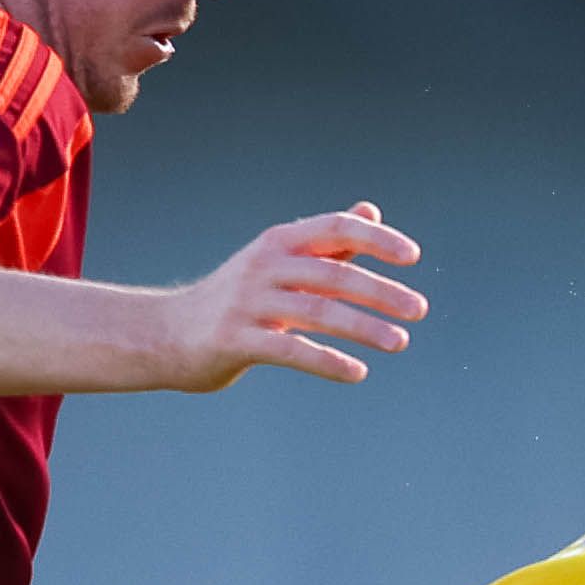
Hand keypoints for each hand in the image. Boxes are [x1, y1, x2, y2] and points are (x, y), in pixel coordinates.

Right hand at [158, 206, 426, 391]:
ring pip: (317, 312)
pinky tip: (358, 372)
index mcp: (277, 242)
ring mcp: (247, 304)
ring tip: (401, 342)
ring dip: (364, 327)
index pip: (334, 228)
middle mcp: (263, 266)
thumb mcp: (277, 262)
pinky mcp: (235, 340)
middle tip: (419, 309)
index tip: (413, 257)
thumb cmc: (236, 298)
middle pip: (332, 273)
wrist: (166, 334)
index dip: (376, 239)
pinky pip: (290, 350)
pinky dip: (327, 362)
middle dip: (380, 291)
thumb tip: (370, 211)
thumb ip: (326, 242)